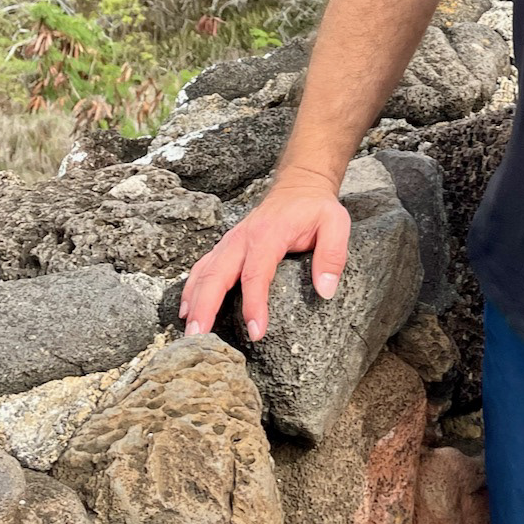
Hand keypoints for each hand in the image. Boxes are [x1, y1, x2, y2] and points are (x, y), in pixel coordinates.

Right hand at [178, 169, 350, 340]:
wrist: (299, 185)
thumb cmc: (315, 207)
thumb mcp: (335, 224)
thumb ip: (332, 256)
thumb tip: (325, 290)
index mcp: (269, 234)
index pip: (256, 273)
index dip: (254, 304)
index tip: (256, 333)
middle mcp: (244, 237)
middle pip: (217, 273)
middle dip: (205, 305)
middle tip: (199, 338)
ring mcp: (232, 240)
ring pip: (205, 270)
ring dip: (194, 299)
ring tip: (189, 331)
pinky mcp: (228, 245)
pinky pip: (204, 266)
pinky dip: (192, 287)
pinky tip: (187, 309)